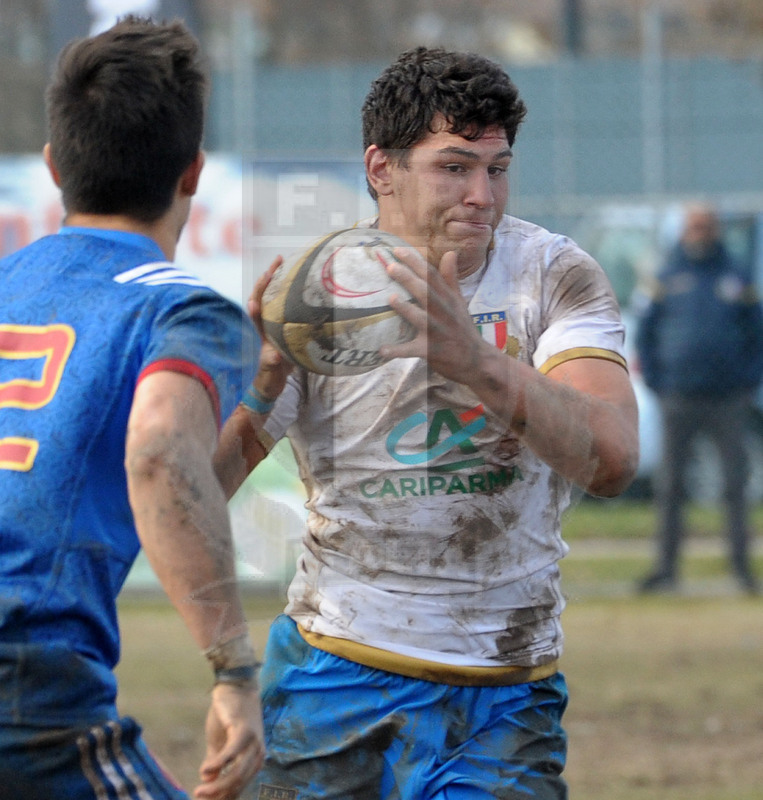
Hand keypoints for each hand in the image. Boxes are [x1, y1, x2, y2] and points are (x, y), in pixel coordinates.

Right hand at [193, 682, 264, 799]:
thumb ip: (217, 763)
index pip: (239, 786)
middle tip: (198, 795)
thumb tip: (208, 782)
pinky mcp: (244, 730)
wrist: (234, 686)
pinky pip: (232, 752)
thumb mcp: (220, 743)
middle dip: (218, 795)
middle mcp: (258, 753)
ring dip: (217, 785)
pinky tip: (205, 771)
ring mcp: (253, 742)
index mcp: (254, 759)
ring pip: (237, 773)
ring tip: (199, 789)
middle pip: (238, 783)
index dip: (222, 797)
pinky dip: (219, 764)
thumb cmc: (228, 715)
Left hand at [249, 256, 292, 398]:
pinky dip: (287, 293)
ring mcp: (271, 324)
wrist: (271, 383)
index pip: (256, 310)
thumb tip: (274, 355)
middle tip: (279, 261)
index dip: (259, 296)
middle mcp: (264, 325)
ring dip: (275, 281)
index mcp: (260, 333)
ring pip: (270, 298)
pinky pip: (282, 306)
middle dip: (267, 278)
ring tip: (284, 264)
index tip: (265, 282)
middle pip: (261, 296)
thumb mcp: (271, 371)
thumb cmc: (270, 376)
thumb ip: (271, 362)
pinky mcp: (280, 327)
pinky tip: (297, 284)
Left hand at [380, 248, 489, 384]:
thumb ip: (451, 279)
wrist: (477, 360)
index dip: (416, 262)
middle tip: (390, 266)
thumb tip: (450, 252)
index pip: (432, 276)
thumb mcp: (459, 302)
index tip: (398, 249)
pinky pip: (412, 350)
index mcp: (448, 299)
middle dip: (408, 278)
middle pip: (425, 292)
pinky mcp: (430, 351)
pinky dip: (397, 351)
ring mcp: (436, 332)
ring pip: (420, 318)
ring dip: (406, 309)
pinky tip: (381, 350)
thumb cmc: (463, 328)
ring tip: (391, 299)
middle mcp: (443, 313)